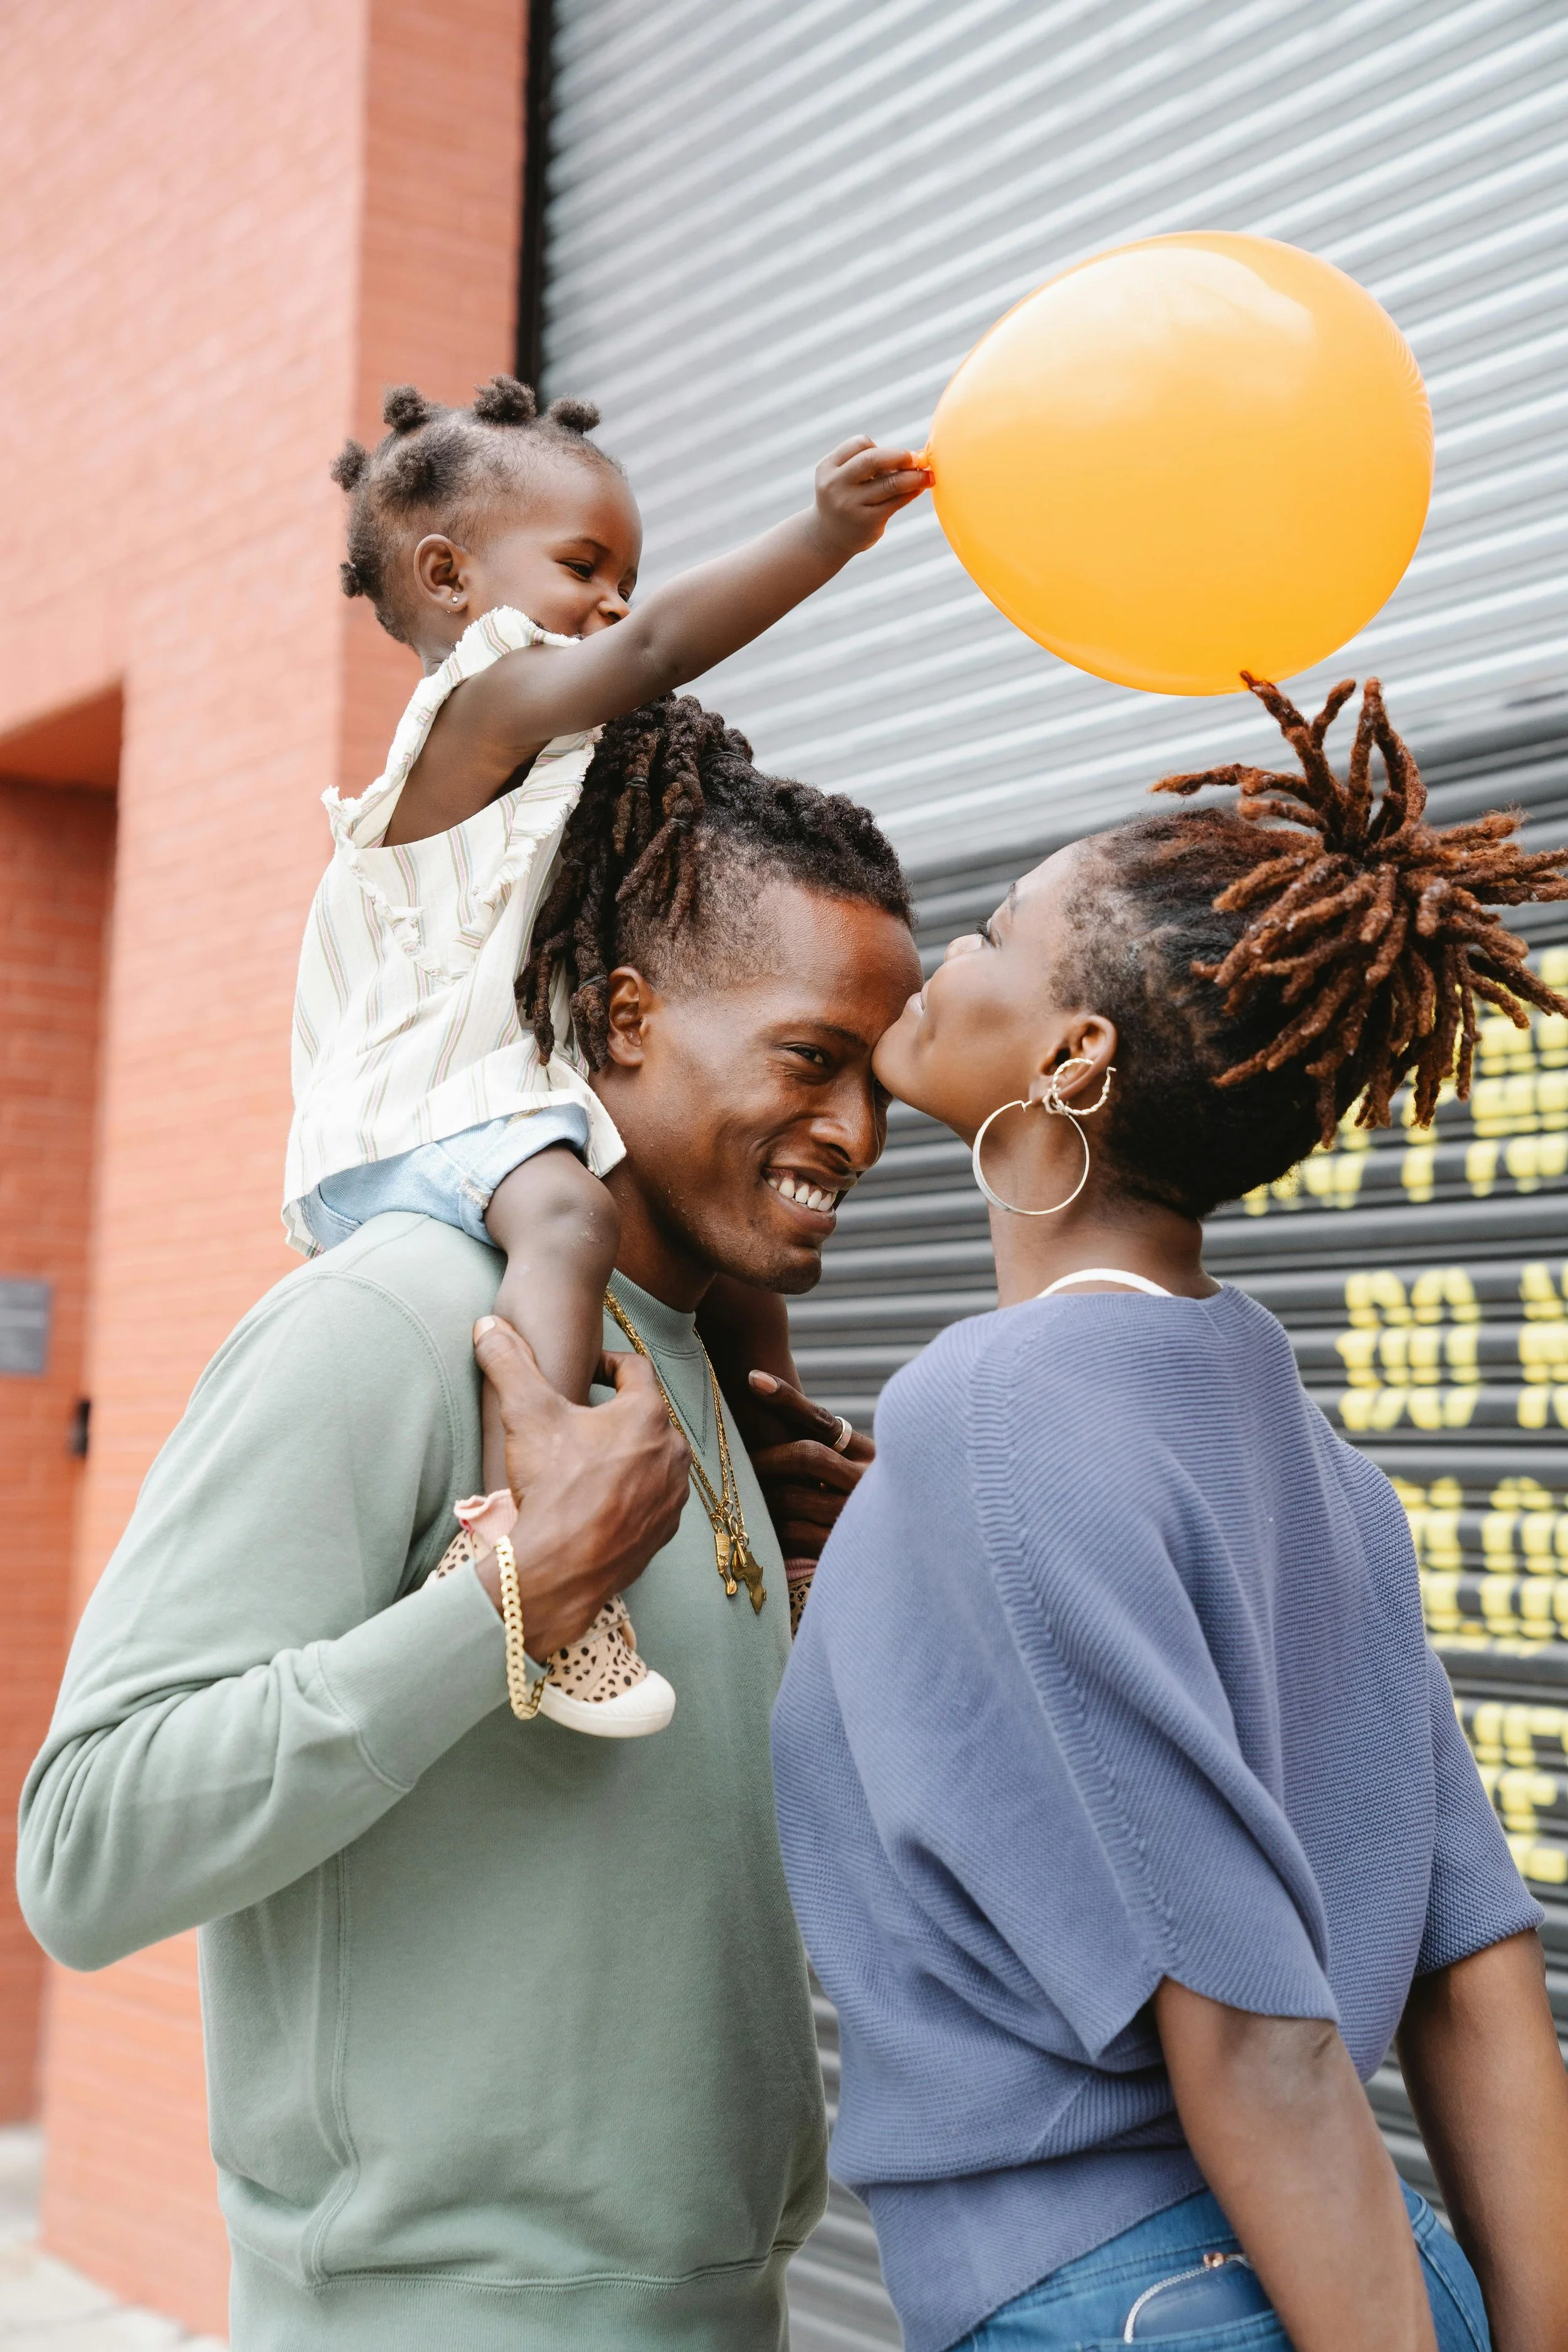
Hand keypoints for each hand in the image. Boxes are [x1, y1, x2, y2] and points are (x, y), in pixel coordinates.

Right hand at [471, 1316, 688, 1656]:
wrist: (559, 1569)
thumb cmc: (550, 1487)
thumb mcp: (525, 1414)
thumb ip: (509, 1363)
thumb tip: (488, 1325)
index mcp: (648, 1414)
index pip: (636, 1369)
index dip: (607, 1364)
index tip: (586, 1372)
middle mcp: (673, 1450)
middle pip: (645, 1414)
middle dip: (614, 1413)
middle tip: (578, 1423)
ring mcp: (673, 1493)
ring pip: (651, 1456)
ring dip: (625, 1453)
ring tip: (586, 1463)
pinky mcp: (665, 1529)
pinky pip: (651, 1496)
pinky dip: (630, 1491)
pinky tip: (597, 1499)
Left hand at [745, 1370, 872, 1578]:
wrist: (901, 1555)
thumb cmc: (863, 1509)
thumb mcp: (855, 1472)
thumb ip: (828, 1444)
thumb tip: (769, 1390)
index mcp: (869, 1457)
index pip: (824, 1422)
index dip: (787, 1399)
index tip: (753, 1379)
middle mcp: (867, 1484)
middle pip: (805, 1456)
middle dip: (764, 1456)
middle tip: (735, 1458)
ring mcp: (855, 1519)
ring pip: (791, 1496)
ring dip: (760, 1492)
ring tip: (737, 1491)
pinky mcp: (838, 1552)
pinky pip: (791, 1534)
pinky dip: (769, 1525)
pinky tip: (755, 1523)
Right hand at [808, 435, 930, 557]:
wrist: (828, 539)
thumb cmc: (844, 500)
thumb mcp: (844, 478)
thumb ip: (869, 466)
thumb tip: (915, 457)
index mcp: (827, 467)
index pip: (860, 444)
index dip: (880, 447)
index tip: (894, 456)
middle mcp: (835, 484)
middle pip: (873, 459)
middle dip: (900, 456)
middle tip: (917, 459)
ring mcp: (850, 504)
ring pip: (890, 483)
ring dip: (914, 477)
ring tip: (928, 476)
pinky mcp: (866, 521)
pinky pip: (895, 502)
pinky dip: (911, 493)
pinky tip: (919, 489)